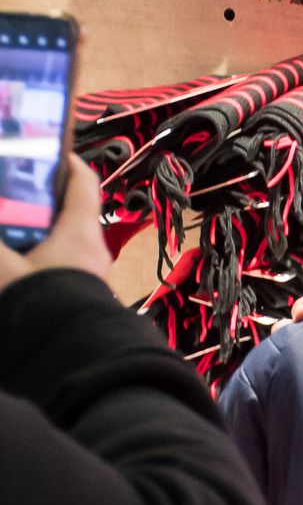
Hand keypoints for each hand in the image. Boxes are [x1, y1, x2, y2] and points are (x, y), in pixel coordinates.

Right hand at [0, 154, 113, 293]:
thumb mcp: (5, 267)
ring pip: (66, 239)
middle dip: (41, 201)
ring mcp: (91, 272)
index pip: (83, 181)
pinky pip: (64, 263)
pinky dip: (43, 256)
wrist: (68, 353)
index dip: (67, 161)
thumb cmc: (46, 307)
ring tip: (12, 230)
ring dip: (40, 231)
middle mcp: (93, 249)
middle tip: (16, 196)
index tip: (48, 152)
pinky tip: (19, 265)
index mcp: (81, 231)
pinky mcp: (83, 291)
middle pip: (70, 211)